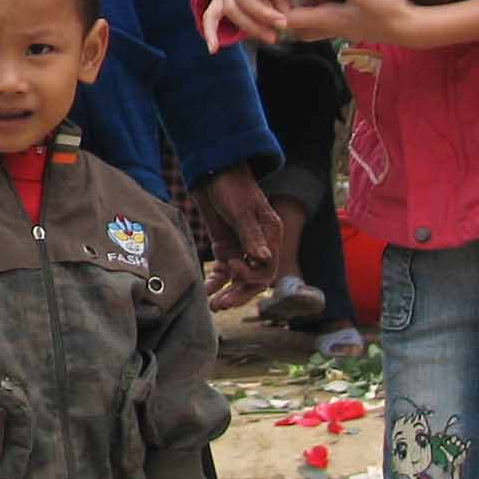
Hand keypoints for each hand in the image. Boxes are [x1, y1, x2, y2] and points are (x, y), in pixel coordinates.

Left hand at [193, 163, 281, 311]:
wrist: (212, 172)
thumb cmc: (231, 186)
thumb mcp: (242, 210)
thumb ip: (251, 234)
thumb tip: (264, 258)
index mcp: (271, 235)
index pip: (267, 268)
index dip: (251, 275)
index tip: (233, 266)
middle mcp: (259, 245)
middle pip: (254, 278)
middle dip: (239, 293)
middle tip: (221, 305)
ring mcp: (241, 247)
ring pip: (238, 278)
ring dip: (228, 292)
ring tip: (213, 305)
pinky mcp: (226, 247)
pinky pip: (224, 270)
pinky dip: (217, 281)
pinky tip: (208, 291)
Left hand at [283, 0, 419, 45]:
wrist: (415, 28)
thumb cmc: (388, 12)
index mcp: (327, 20)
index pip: (289, 20)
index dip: (274, 9)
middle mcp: (332, 27)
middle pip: (299, 28)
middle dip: (287, 14)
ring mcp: (345, 28)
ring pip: (315, 25)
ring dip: (306, 11)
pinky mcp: (357, 24)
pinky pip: (332, 19)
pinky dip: (323, 8)